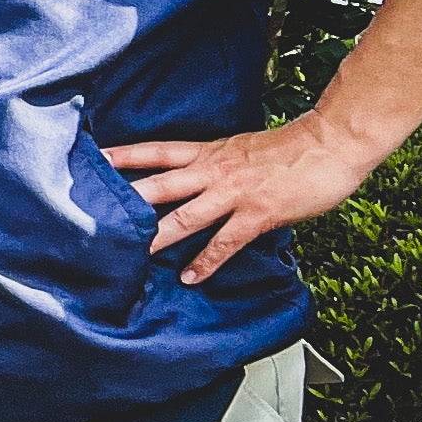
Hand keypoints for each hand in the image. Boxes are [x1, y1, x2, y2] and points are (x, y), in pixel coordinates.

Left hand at [110, 116, 377, 285]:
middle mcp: (212, 171)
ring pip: (184, 217)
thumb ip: (215, 165)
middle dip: (125, 202)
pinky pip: (225, 242)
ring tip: (129, 256)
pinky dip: (206, 262)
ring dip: (156, 237)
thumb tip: (195, 180)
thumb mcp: (240, 148)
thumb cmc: (291, 147)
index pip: (155, 151)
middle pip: (157, 185)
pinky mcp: (257, 213)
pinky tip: (189, 278)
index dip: (122, 156)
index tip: (91, 161)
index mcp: (207, 152)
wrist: (330, 143)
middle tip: (92, 215)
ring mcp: (233, 193)